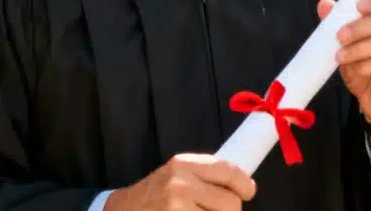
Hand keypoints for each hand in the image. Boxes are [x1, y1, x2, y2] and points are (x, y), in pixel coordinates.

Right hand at [104, 153, 255, 210]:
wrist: (122, 210)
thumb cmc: (155, 194)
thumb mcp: (177, 173)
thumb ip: (205, 176)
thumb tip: (243, 186)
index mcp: (184, 164)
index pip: (229, 171)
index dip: (245, 185)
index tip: (248, 192)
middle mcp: (181, 184)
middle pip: (231, 204)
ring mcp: (177, 208)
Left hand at [323, 0, 370, 131]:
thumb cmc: (364, 64)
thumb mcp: (348, 42)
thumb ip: (337, 22)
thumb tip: (324, 4)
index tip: (357, 6)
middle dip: (362, 27)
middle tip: (339, 36)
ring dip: (361, 48)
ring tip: (340, 56)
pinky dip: (370, 64)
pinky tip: (357, 68)